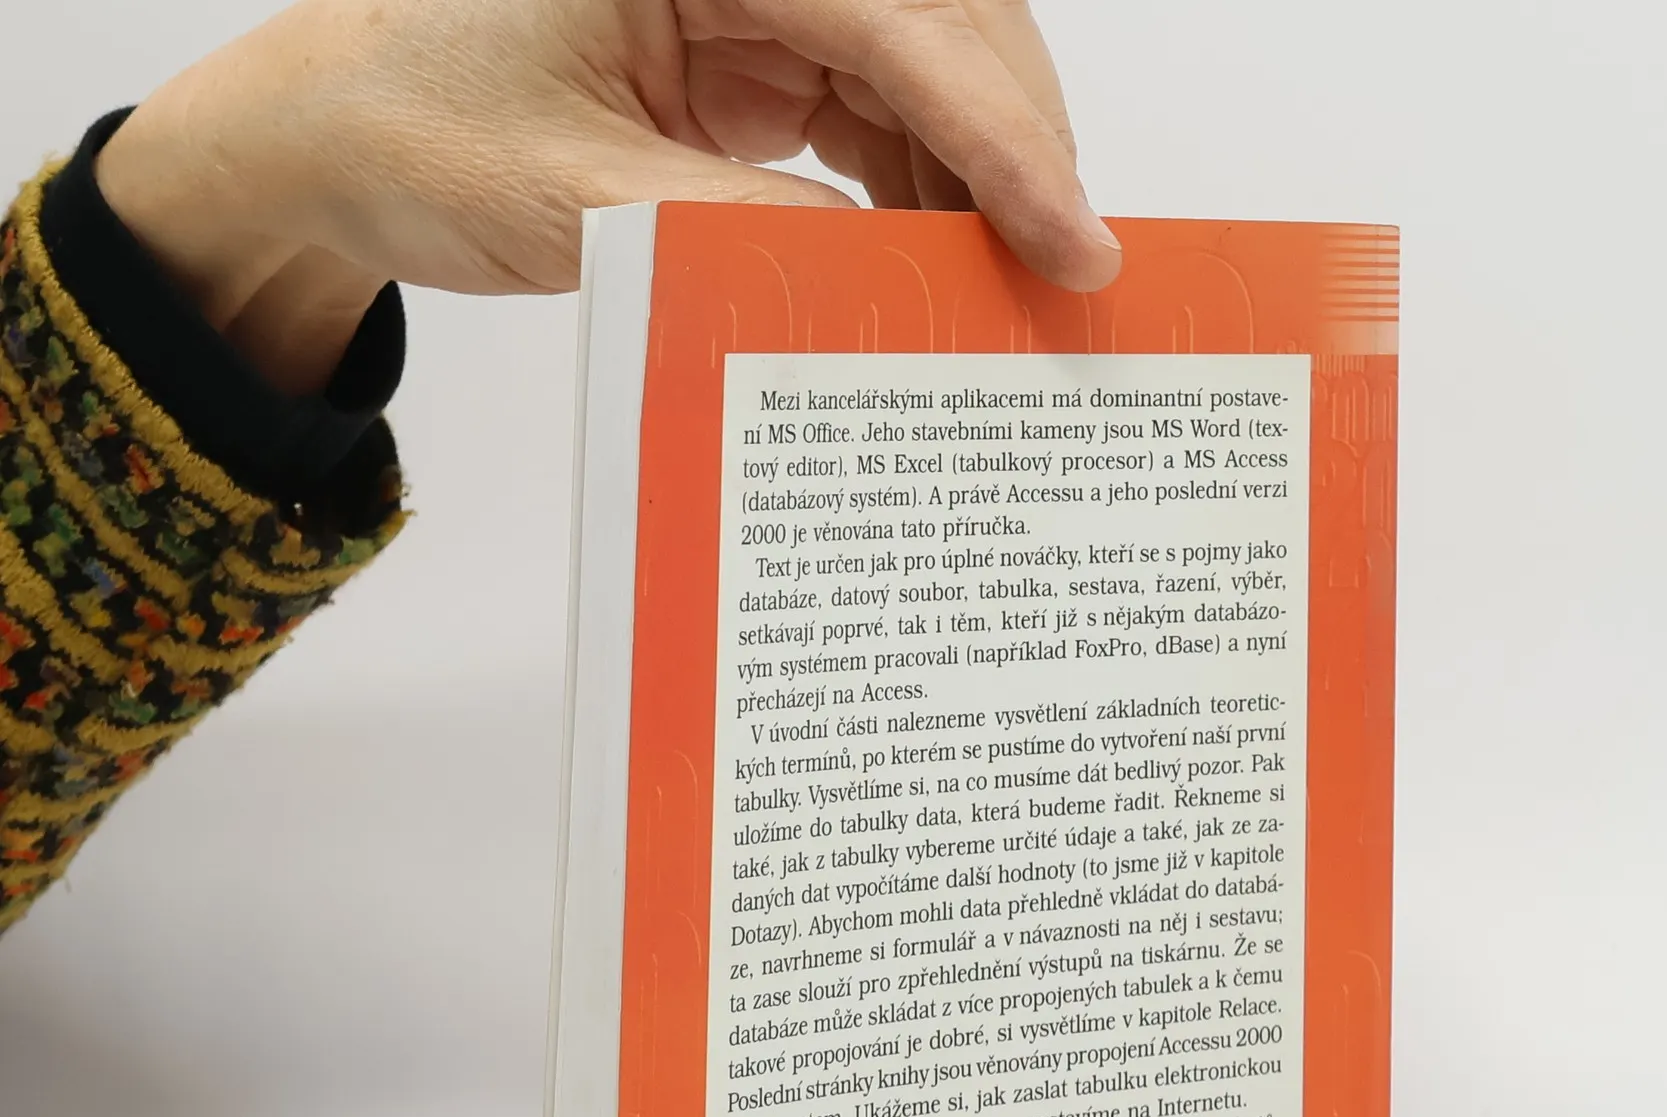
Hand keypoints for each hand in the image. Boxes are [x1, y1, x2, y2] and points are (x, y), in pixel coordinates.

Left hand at [94, 0, 1120, 394]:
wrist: (343, 140)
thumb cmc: (422, 136)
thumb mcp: (585, 204)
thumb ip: (746, 236)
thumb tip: (896, 288)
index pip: (895, 20)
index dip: (1000, 136)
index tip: (1070, 237)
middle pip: (941, 22)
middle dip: (1013, 146)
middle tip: (1066, 274)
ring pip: (925, 62)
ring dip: (976, 173)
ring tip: (1009, 285)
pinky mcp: (756, 46)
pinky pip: (876, 104)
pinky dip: (918, 185)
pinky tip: (936, 260)